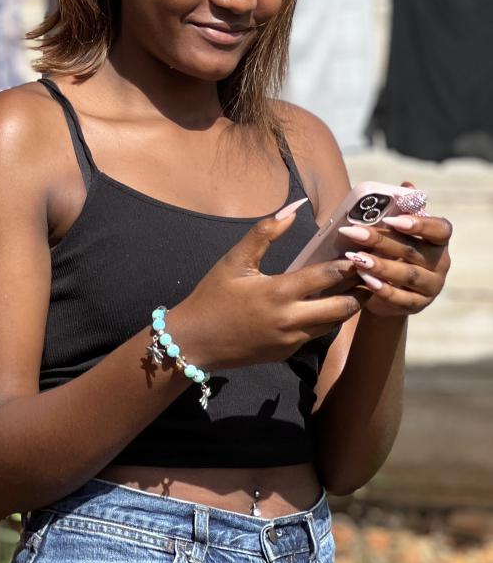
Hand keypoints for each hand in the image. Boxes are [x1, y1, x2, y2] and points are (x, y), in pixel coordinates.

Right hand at [178, 200, 361, 368]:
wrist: (194, 341)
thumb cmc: (212, 296)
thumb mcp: (234, 260)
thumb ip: (264, 232)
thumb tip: (293, 209)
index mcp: (278, 292)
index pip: (328, 276)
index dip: (349, 264)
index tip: (361, 253)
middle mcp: (291, 320)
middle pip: (343, 307)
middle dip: (360, 291)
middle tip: (368, 274)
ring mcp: (291, 340)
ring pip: (334, 324)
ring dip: (347, 307)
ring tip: (355, 289)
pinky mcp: (287, 353)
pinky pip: (315, 335)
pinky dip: (325, 320)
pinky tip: (326, 306)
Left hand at [338, 182, 451, 317]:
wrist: (388, 290)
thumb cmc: (392, 251)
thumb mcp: (396, 232)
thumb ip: (401, 210)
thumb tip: (407, 185)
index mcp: (438, 240)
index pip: (440, 229)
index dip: (420, 224)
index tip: (393, 219)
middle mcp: (440, 263)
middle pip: (414, 251)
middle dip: (382, 241)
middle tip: (354, 233)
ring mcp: (432, 287)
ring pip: (408, 275)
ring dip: (380, 265)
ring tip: (355, 258)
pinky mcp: (418, 305)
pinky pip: (401, 298)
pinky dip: (382, 289)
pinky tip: (365, 280)